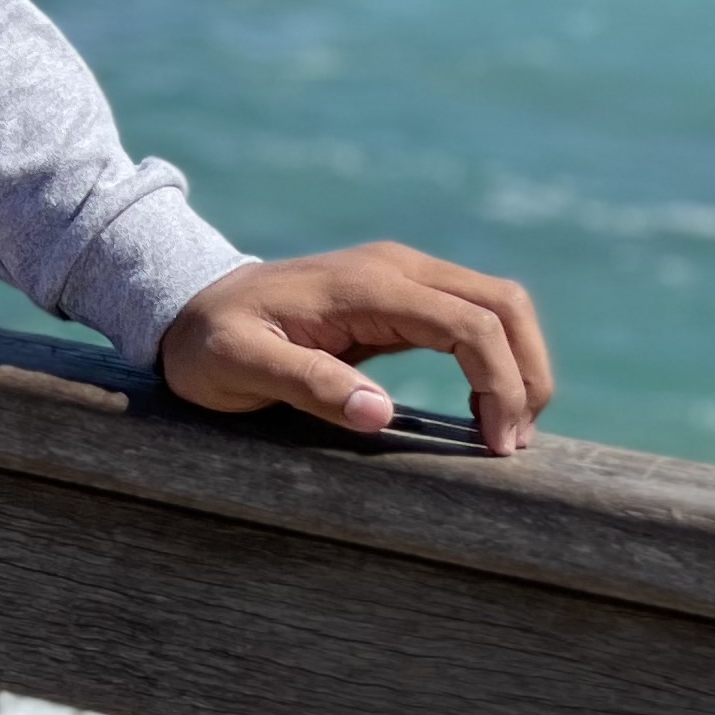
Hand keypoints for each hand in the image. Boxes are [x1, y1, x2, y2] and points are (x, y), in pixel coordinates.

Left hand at [159, 243, 552, 455]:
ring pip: (500, 307)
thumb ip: (304, 383)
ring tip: (505, 434)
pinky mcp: (402, 298)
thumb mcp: (237, 366)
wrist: (186, 307)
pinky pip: (476, 319)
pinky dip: (499, 361)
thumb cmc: (208, 343)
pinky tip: (484, 411)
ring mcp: (401, 277)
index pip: (470, 323)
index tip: (496, 446)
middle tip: (513, 444)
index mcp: (366, 284)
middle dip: (529, 373)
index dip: (501, 384)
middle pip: (505, 304)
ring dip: (521, 366)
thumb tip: (378, 413)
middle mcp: (395, 268)